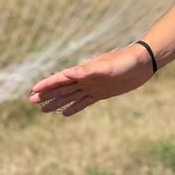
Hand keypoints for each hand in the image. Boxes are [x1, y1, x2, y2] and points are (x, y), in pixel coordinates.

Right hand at [28, 44, 154, 116]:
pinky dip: (74, 107)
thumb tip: (67, 72)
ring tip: (44, 110)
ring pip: (70, 96)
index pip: (60, 79)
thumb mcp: (107, 66)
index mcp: (84, 71)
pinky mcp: (102, 93)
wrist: (142, 63)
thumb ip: (87, 70)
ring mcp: (93, 86)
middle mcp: (85, 79)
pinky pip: (84, 102)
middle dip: (47, 95)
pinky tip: (66, 113)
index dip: (47, 85)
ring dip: (57, 102)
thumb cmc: (125, 61)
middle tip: (32, 102)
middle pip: (62, 88)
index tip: (33, 91)